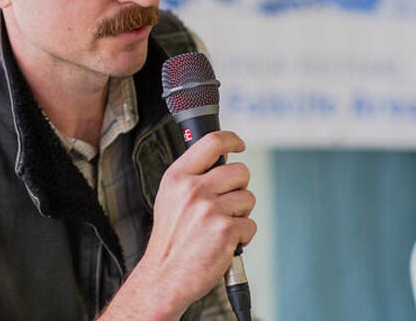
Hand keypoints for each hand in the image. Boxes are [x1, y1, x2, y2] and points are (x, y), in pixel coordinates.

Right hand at [102, 131, 256, 319]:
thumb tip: (221, 160)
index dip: (231, 139)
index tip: (239, 144)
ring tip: (219, 227)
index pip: (210, 142)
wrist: (164, 276)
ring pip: (248, 199)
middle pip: (239, 171)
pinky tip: (223, 243)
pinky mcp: (225, 230)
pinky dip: (242, 236)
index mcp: (177, 177)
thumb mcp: (170, 198)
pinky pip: (250, 225)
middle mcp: (192, 188)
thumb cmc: (170, 239)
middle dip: (239, 188)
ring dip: (240, 214)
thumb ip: (191, 177)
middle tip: (225, 205)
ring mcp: (209, 209)